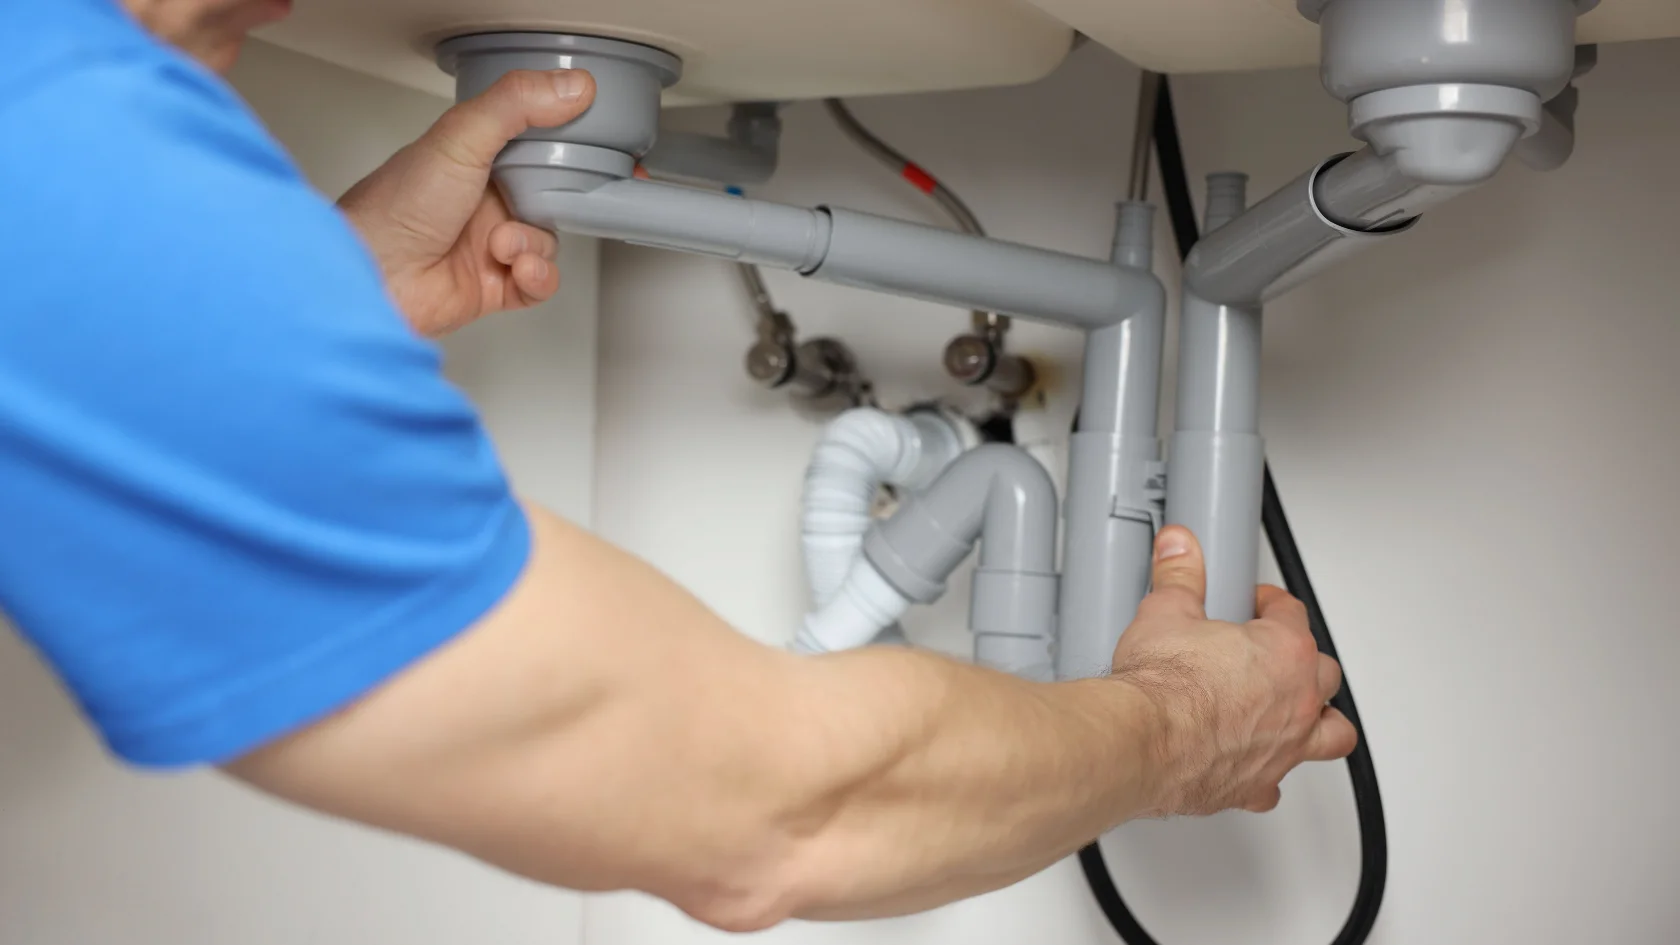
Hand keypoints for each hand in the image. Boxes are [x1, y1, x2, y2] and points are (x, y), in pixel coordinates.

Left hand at [338, 69, 596, 336]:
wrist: (374, 278)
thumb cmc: (396, 207)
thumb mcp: (460, 138)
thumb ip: (516, 105)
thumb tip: (573, 86)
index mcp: (472, 158)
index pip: (532, 141)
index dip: (563, 140)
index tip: (590, 136)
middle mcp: (481, 200)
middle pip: (550, 195)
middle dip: (560, 201)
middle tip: (560, 198)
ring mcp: (487, 245)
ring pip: (547, 241)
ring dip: (534, 243)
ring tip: (502, 245)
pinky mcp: (494, 287)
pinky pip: (540, 283)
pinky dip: (537, 277)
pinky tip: (515, 268)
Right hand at [1114, 526, 1357, 815]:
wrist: (1141, 741)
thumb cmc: (1162, 688)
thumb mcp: (1166, 613)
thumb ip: (1179, 577)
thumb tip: (1180, 549)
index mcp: (1284, 653)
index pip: (1292, 614)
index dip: (1273, 604)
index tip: (1257, 603)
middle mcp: (1296, 703)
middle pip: (1324, 672)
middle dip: (1305, 660)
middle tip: (1276, 653)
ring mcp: (1282, 748)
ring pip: (1331, 734)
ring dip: (1322, 723)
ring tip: (1305, 714)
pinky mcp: (1254, 785)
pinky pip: (1277, 784)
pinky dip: (1271, 774)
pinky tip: (1257, 768)